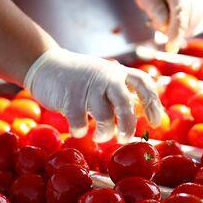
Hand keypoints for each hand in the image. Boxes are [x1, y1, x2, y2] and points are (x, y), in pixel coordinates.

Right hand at [24, 48, 162, 142]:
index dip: (153, 104)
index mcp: (118, 72)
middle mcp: (107, 78)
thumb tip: (142, 112)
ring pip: (105, 118)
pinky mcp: (70, 99)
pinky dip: (80, 131)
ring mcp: (88, 88)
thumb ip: (122, 92)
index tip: (156, 122)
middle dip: (128, 126)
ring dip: (104, 133)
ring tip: (100, 135)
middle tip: (126, 138)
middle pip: (125, 105)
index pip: (144, 84)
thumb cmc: (80, 78)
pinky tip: (78, 129)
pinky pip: (80, 124)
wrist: (46, 65)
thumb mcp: (105, 79)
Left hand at [133, 0, 202, 50]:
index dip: (176, 32)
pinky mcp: (200, 6)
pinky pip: (194, 26)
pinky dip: (182, 30)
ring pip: (192, 27)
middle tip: (153, 23)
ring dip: (177, 31)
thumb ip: (154, 9)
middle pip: (188, 22)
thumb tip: (164, 25)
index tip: (170, 48)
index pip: (180, 13)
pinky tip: (171, 22)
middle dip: (172, 32)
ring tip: (161, 18)